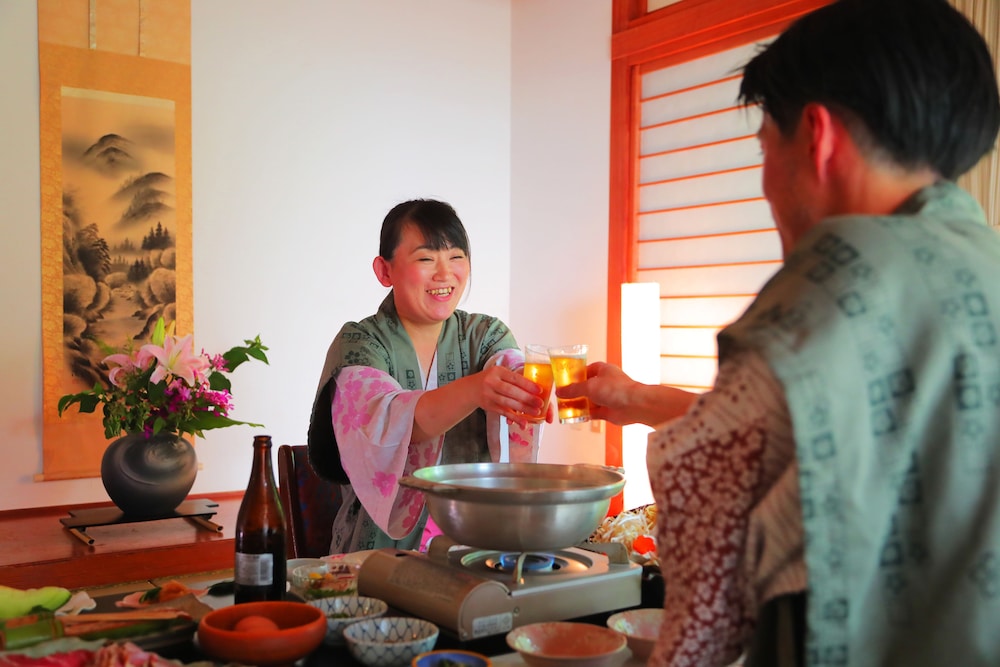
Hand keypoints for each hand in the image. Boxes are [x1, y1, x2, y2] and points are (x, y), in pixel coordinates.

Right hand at [475, 363, 546, 425]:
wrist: (471, 389)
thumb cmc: (492, 379)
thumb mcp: (500, 373)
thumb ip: (515, 378)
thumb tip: (536, 385)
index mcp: (497, 371)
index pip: (514, 378)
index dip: (527, 384)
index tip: (539, 390)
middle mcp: (491, 382)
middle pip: (510, 391)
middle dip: (527, 398)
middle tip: (540, 403)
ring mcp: (488, 395)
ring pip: (507, 403)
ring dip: (522, 409)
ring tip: (535, 412)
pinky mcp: (489, 406)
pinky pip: (503, 412)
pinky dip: (514, 418)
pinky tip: (523, 422)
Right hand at [557, 361, 696, 426]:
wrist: (635, 405)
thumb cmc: (617, 389)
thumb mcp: (589, 386)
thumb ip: (573, 389)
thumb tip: (560, 391)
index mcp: (603, 370)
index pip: (585, 370)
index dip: (574, 375)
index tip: (563, 380)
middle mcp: (605, 382)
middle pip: (585, 387)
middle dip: (574, 392)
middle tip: (561, 396)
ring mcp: (607, 397)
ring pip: (588, 401)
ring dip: (578, 404)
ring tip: (564, 407)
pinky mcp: (607, 411)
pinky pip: (592, 413)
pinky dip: (584, 415)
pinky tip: (574, 417)